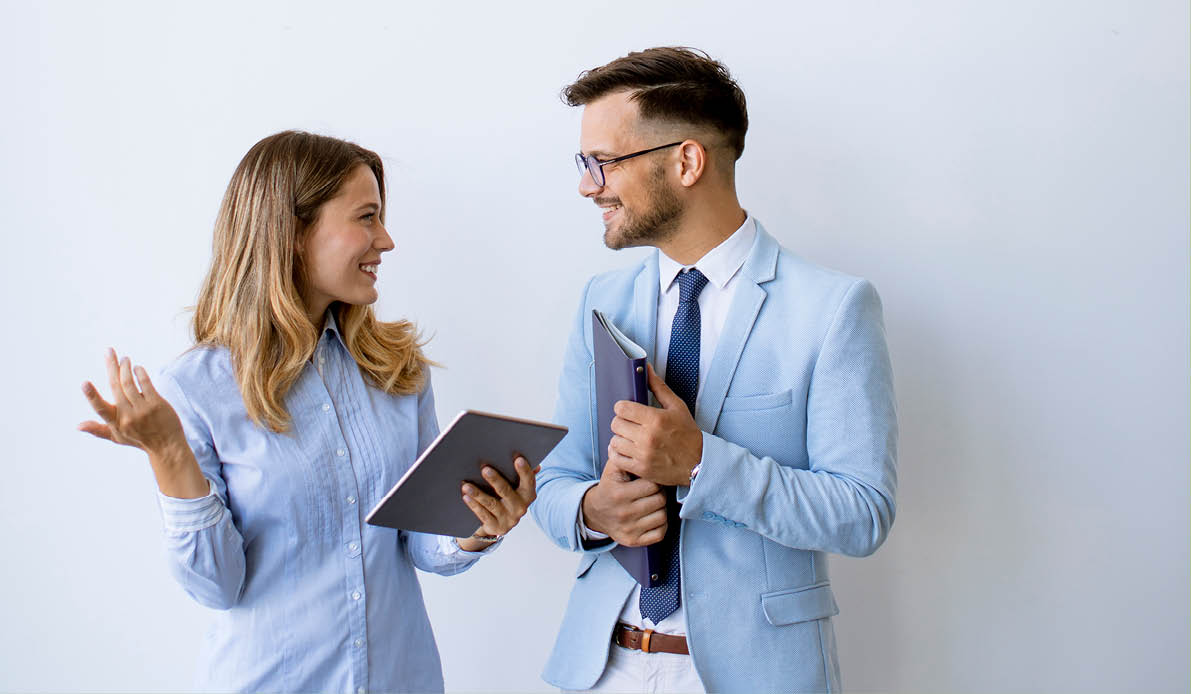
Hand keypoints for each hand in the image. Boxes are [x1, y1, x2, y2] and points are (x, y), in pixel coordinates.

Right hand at [79, 348, 207, 498]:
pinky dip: (140, 373)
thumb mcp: (117, 437)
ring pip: (130, 383)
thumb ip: (97, 429)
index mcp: (116, 422)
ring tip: (124, 359)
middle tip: (109, 351)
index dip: (92, 395)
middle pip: (115, 386)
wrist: (167, 446)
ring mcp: (143, 409)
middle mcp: (128, 415)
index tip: (84, 383)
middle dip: (111, 366)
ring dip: (126, 367)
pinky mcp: (157, 404)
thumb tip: (77, 426)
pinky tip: (137, 368)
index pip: (100, 408)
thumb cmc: (140, 440)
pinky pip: (146, 384)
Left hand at [457, 456, 536, 550]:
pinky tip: (466, 497)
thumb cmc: (508, 498)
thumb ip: (525, 476)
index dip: (524, 470)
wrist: (499, 524)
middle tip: (485, 469)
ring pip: (491, 504)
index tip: (518, 459)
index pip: (529, 481)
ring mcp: (509, 519)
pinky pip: (483, 515)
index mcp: (528, 495)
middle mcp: (520, 508)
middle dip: (496, 480)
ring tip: (466, 486)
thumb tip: (537, 465)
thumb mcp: (517, 488)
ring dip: (478, 494)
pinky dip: (474, 506)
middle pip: (506, 491)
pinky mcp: (496, 527)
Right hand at [581, 455, 667, 546]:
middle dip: (659, 494)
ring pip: (662, 516)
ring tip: (651, 503)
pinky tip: (651, 517)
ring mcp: (629, 529)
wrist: (596, 513)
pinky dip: (660, 525)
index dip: (654, 480)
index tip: (649, 480)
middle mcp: (624, 513)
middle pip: (660, 500)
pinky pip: (660, 533)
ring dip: (660, 509)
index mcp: (619, 494)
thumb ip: (625, 455)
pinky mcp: (633, 541)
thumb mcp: (613, 469)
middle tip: (652, 492)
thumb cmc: (610, 488)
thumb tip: (634, 444)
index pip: (653, 485)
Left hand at [608, 363, 703, 486]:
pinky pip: (616, 458)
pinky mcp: (641, 468)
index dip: (622, 407)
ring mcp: (643, 454)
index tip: (627, 410)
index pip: (621, 408)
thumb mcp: (677, 406)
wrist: (700, 462)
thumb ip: (659, 387)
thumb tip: (646, 369)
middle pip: (616, 424)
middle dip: (621, 422)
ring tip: (628, 437)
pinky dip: (617, 453)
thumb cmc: (688, 434)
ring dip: (619, 438)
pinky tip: (625, 449)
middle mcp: (647, 437)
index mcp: (655, 419)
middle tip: (629, 424)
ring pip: (614, 441)